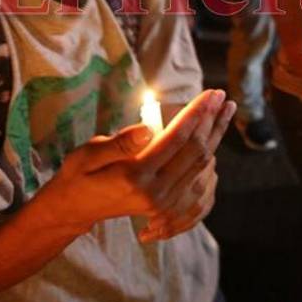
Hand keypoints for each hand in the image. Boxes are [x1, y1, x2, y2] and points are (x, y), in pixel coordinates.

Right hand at [38, 89, 235, 237]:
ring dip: (215, 135)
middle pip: (195, 152)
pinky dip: (209, 153)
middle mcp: (154, 192)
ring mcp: (163, 202)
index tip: (209, 93)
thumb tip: (148, 129)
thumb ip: (118, 143)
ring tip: (225, 109)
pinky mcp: (167, 205)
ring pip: (201, 164)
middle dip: (211, 120)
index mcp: (135, 176)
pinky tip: (214, 135)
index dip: (196, 113)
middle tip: (221, 95)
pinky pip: (198, 178)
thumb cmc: (79, 174)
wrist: (75, 208)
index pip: (175, 139)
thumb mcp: (87, 154)